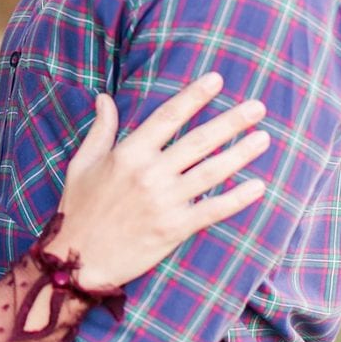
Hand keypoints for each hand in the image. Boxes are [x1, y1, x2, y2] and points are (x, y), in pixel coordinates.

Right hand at [48, 73, 269, 291]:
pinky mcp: (174, 229)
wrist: (77, 261)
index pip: (168, 116)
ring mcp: (164, 202)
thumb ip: (100, 130)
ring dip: (241, 154)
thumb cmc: (78, 210)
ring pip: (211, 172)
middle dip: (231, 121)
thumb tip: (104, 98)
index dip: (194, 96)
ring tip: (263, 138)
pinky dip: (237, 199)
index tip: (217, 80)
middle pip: (198, 141)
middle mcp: (149, 174)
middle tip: (257, 107)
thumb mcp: (82, 164)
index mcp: (128, 154)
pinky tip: (258, 186)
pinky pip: (212, 210)